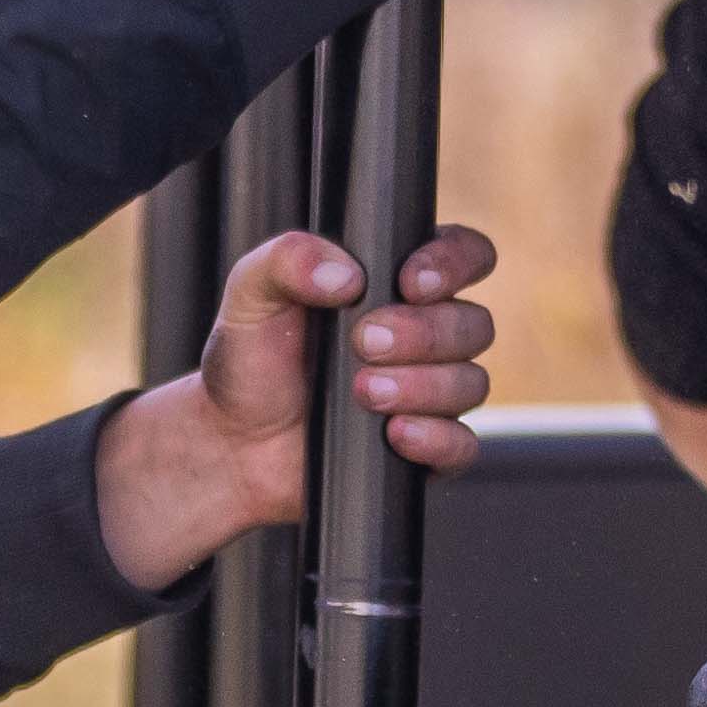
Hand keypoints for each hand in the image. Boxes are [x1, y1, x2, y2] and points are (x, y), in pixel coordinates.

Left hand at [92, 223, 501, 588]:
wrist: (234, 443)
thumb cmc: (251, 362)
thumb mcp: (252, 294)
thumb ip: (290, 259)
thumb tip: (347, 275)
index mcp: (397, 286)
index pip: (465, 256)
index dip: (454, 263)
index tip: (408, 282)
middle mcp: (426, 337)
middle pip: (473, 324)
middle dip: (423, 333)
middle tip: (364, 342)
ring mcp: (431, 395)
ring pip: (471, 382)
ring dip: (422, 385)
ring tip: (364, 391)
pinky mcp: (427, 450)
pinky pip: (462, 444)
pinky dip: (435, 438)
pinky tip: (393, 433)